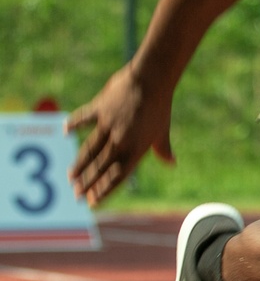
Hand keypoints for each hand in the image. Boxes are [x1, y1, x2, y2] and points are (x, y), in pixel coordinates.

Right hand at [65, 65, 173, 205]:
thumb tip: (172, 163)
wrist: (152, 79)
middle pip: (101, 167)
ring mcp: (108, 124)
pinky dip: (74, 124)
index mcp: (136, 149)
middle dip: (88, 183)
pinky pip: (84, 118)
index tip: (93, 201)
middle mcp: (120, 140)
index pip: (118, 176)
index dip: (105, 190)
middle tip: (77, 195)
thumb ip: (163, 150)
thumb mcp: (162, 131)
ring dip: (80, 164)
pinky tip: (65, 132)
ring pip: (90, 149)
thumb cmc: (160, 107)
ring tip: (71, 177)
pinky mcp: (100, 108)